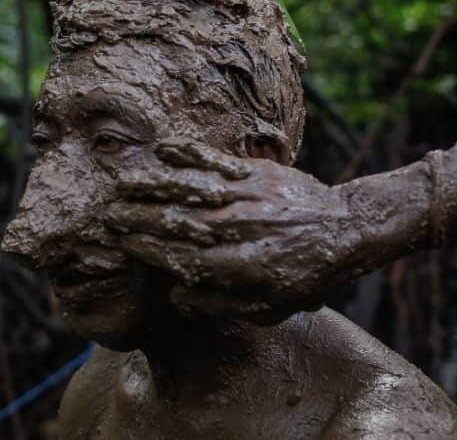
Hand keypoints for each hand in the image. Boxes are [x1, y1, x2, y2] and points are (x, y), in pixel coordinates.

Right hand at [104, 137, 357, 323]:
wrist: (346, 229)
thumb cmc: (306, 274)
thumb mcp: (268, 308)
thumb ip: (221, 304)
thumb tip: (178, 297)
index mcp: (236, 265)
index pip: (178, 255)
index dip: (146, 248)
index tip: (121, 242)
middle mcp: (236, 228)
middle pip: (176, 221)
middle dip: (138, 217)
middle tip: (109, 213)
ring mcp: (245, 197)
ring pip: (189, 189)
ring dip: (152, 185)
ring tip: (123, 183)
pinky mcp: (255, 173)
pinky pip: (215, 161)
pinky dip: (188, 153)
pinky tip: (163, 148)